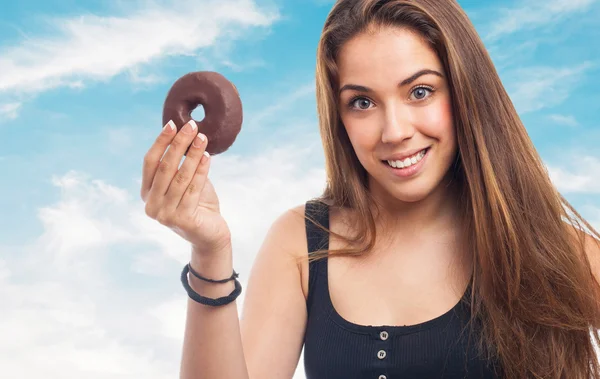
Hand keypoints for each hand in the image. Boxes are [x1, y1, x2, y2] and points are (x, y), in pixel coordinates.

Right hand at [141, 120, 231, 256]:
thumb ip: (180, 165)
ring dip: (193, 154)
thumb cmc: (197, 205)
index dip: (161, 142)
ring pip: (180, 177)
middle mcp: (151, 204)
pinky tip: (208, 157)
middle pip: (165, 167)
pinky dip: (201, 171)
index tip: (173, 124)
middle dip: (179, 144)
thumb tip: (185, 134)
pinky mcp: (181, 219)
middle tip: (192, 126)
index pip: (150, 162)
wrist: (210, 235)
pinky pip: (193, 189)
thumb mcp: (185, 182)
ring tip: (203, 138)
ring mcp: (164, 214)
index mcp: (146, 193)